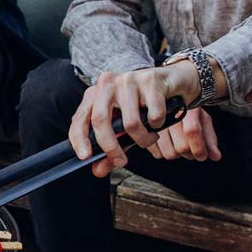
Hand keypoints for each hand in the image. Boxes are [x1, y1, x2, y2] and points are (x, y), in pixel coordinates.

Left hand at [67, 63, 193, 177]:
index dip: (79, 139)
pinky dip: (158, 125)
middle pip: (100, 119)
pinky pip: (153, 115)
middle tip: (120, 161)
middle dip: (110, 146)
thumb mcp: (123, 127)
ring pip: (130, 122)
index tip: (85, 157)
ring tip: (148, 138)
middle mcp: (108, 84)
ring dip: (142, 139)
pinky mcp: (150, 80)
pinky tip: (158, 121)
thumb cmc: (142, 106)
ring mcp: (128, 80)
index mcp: (95, 94)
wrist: (172, 82)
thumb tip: (98, 171)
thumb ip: (110, 149)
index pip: (80, 118)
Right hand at [147, 107, 220, 161]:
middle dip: (190, 153)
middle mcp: (169, 114)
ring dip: (177, 154)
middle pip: (181, 147)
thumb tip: (215, 156)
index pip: (192, 131)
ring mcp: (155, 122)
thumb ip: (210, 138)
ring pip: (169, 153)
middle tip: (191, 150)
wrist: (169, 97)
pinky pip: (157, 153)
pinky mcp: (145, 131)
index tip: (202, 156)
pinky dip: (164, 152)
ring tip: (178, 144)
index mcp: (186, 108)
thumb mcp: (202, 119)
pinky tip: (167, 143)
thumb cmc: (188, 110)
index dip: (199, 147)